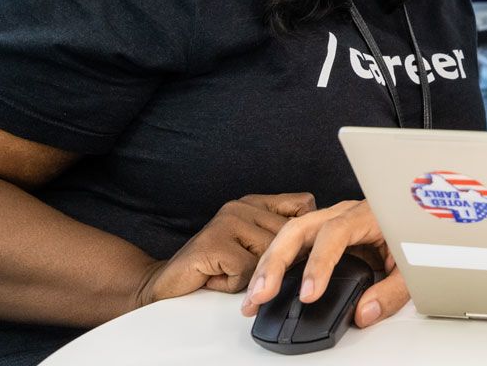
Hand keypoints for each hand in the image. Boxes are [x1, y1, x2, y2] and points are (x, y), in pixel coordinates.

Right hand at [135, 192, 314, 306]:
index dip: (306, 231)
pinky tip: (216, 276)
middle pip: (290, 237)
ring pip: (270, 256)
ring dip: (251, 275)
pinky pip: (246, 271)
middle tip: (244, 266)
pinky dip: (233, 283)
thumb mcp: (254, 247)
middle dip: (276, 262)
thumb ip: (281, 237)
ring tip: (228, 271)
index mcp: (255, 203)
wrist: (166, 282)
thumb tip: (319, 244)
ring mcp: (227, 222)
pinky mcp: (214, 243)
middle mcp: (242, 206)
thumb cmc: (215, 267)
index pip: (303, 204)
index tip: (295, 249)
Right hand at [240, 200, 405, 328]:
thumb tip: (364, 312)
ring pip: (290, 235)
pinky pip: (294, 244)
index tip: (308, 293)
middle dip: (277, 262)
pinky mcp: (322, 233)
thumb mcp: (413, 265)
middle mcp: (343, 214)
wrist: (419, 217)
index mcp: (367, 215)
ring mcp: (329, 221)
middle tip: (262, 294)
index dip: (319, 263)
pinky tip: (262, 287)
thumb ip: (392, 290)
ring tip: (253, 298)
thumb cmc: (414, 235)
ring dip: (268, 266)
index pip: (336, 233)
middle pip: (300, 229)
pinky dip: (275, 266)